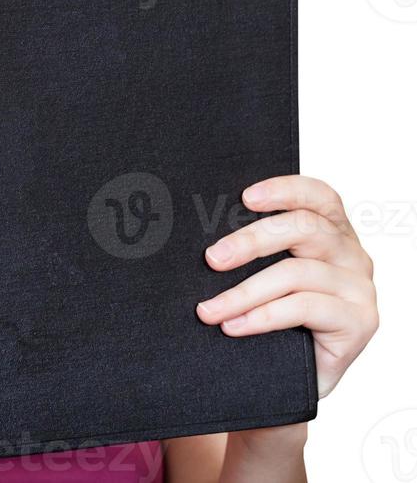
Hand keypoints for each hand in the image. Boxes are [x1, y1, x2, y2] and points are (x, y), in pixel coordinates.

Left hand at [195, 174, 378, 400]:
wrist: (296, 378)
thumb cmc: (280, 318)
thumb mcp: (269, 273)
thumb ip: (258, 248)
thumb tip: (206, 231)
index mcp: (333, 231)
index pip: (318, 195)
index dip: (284, 189)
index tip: (245, 197)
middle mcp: (352, 254)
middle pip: (303, 229)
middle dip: (250, 241)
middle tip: (212, 258)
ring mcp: (359, 288)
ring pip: (295, 273)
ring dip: (244, 292)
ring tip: (210, 309)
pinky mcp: (360, 321)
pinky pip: (303, 308)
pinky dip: (261, 316)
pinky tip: (234, 326)